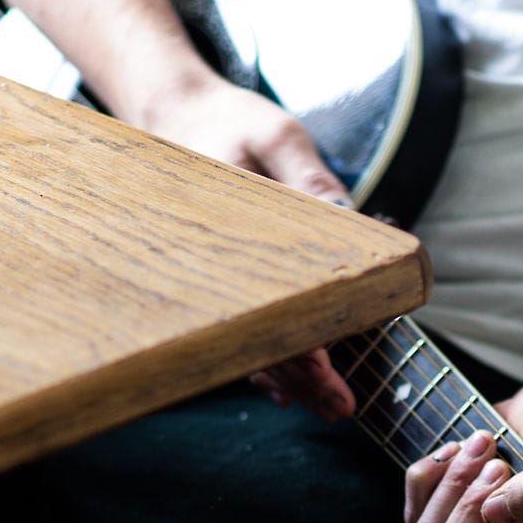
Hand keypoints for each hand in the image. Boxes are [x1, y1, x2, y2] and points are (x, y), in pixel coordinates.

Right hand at [133, 77, 360, 415]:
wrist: (174, 114)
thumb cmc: (232, 122)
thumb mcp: (277, 135)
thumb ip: (309, 176)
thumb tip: (348, 217)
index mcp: (229, 225)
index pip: (265, 296)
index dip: (295, 336)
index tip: (325, 366)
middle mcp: (215, 261)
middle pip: (256, 331)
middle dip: (299, 374)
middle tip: (340, 407)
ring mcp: (211, 276)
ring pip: (245, 339)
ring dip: (286, 377)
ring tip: (327, 406)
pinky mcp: (218, 281)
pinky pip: (234, 329)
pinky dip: (262, 360)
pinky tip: (286, 390)